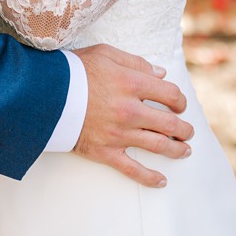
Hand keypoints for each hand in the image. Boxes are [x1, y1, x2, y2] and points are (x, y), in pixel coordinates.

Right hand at [73, 43, 192, 189]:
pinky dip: (150, 178)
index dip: (180, 100)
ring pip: (157, 146)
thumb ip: (136, 62)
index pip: (169, 94)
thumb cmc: (75, 70)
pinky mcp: (106, 152)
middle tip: (188, 131)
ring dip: (177, 150)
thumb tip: (161, 73)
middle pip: (168, 123)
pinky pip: (132, 170)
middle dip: (184, 129)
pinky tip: (162, 181)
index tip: (180, 104)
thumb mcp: (106, 53)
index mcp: (131, 83)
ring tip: (186, 151)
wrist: (46, 94)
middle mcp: (129, 110)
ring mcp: (119, 133)